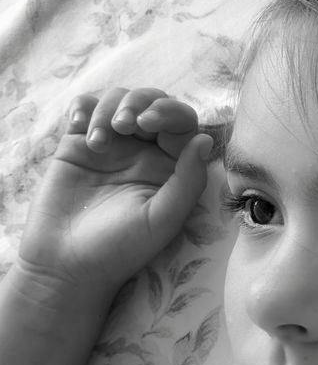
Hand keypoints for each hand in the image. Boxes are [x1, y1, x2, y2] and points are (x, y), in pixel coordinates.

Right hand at [16, 87, 213, 300]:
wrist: (65, 265)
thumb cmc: (120, 248)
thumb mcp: (162, 219)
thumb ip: (189, 180)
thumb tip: (206, 139)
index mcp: (172, 167)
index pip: (181, 122)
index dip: (168, 111)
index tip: (147, 123)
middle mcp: (145, 152)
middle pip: (151, 101)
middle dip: (137, 103)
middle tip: (122, 125)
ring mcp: (111, 145)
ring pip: (117, 99)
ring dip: (107, 108)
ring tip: (97, 140)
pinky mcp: (78, 143)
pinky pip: (85, 108)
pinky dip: (83, 106)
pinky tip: (79, 125)